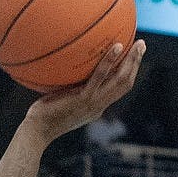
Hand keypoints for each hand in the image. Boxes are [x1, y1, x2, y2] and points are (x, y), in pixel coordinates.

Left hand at [25, 40, 145, 145]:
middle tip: (141, 45)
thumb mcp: (58, 101)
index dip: (127, 73)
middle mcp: (98, 106)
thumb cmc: (41, 116)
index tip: (132, 57)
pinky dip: (110, 62)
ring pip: (120, 81)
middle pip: (125, 84)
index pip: (117, 90)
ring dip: (132, 61)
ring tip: (139, 44)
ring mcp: (93, 103)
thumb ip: (65, 90)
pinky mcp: (83, 100)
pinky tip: (116, 47)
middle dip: (136, 64)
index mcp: (96, 106)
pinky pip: (100, 78)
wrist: (36, 132)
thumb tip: (61, 70)